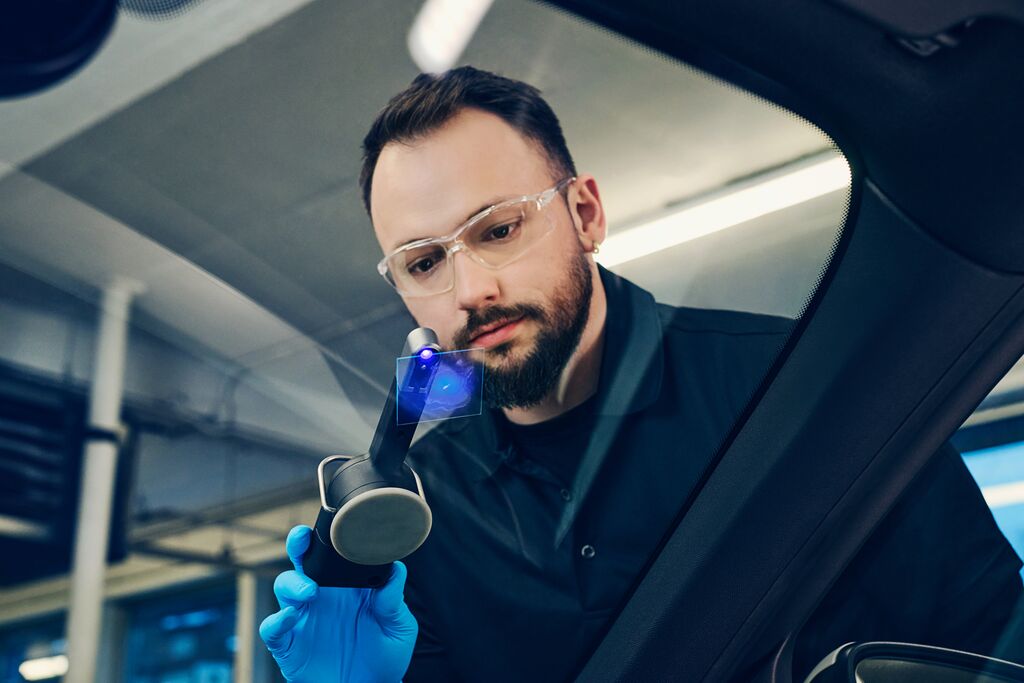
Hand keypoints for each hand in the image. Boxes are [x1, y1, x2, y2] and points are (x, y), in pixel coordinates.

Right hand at [259, 525, 417, 682]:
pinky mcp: (289, 644)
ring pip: (284, 587)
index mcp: (348, 585)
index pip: (334, 554)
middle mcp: (323, 595)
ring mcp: (303, 618)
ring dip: (293, 584)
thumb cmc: (385, 657)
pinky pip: (273, 627)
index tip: (333, 524)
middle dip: (298, 544)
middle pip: (303, 561)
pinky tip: (290, 617)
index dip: (329, 537)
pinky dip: (276, 620)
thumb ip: (393, 600)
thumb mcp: (398, 627)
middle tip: (302, 539)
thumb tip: (396, 568)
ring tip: (311, 592)